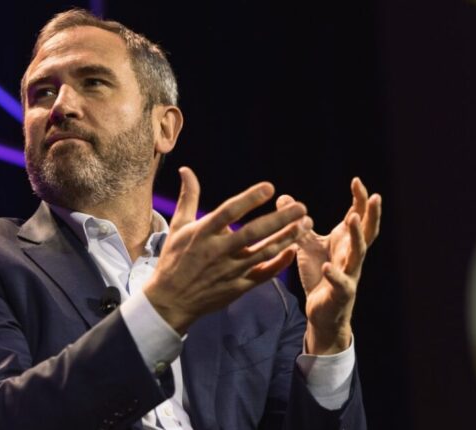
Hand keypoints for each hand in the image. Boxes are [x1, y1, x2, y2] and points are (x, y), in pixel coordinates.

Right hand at [143, 167, 312, 333]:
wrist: (170, 300)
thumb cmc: (175, 258)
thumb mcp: (179, 226)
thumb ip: (188, 197)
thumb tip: (186, 170)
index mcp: (203, 233)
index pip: (229, 212)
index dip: (249, 199)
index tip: (270, 187)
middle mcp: (218, 251)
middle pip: (253, 233)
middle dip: (279, 219)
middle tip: (301, 207)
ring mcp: (230, 270)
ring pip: (263, 253)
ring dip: (286, 238)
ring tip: (305, 225)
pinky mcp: (238, 287)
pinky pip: (263, 274)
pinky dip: (279, 263)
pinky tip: (293, 250)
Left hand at [277, 178, 380, 354]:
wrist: (322, 312)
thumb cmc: (320, 276)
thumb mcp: (308, 247)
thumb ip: (299, 225)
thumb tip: (284, 198)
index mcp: (346, 243)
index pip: (358, 216)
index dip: (359, 199)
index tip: (357, 180)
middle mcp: (351, 256)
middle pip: (367, 232)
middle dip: (371, 214)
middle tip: (374, 196)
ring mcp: (349, 274)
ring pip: (358, 254)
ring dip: (356, 236)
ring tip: (352, 219)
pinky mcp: (341, 293)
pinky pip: (340, 283)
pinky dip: (334, 275)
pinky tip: (327, 266)